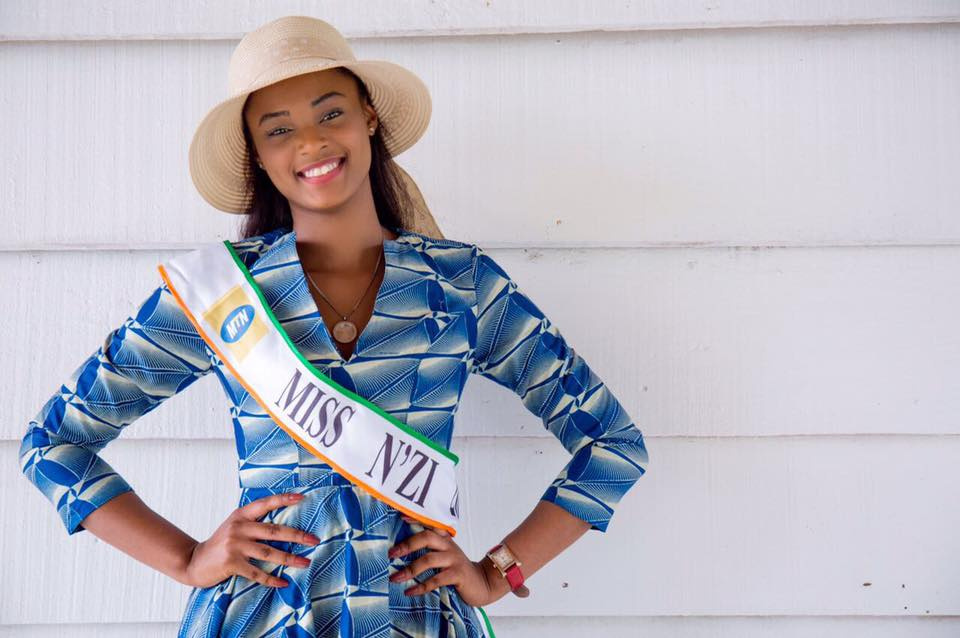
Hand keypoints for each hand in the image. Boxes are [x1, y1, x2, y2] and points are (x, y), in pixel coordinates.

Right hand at [182, 492, 320, 588]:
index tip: (302, 498)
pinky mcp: (231, 564)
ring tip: (306, 563)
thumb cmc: (221, 543)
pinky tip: (283, 582)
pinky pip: (257, 573)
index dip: (283, 499)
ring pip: (269, 553)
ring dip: (290, 559)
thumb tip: (284, 523)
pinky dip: (271, 579)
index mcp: (241, 515)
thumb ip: (253, 522)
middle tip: (314, 540)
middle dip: (297, 536)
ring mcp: (234, 545)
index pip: (265, 504)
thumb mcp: (234, 525)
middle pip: (274, 531)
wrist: (194, 561)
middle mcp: (239, 527)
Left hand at [387, 516, 506, 606]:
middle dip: (407, 545)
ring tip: (395, 578)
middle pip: (427, 537)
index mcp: (445, 539)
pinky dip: (421, 587)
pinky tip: (410, 591)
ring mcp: (454, 559)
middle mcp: (449, 546)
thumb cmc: (457, 570)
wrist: (482, 583)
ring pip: (429, 559)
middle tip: (391, 554)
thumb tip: (401, 551)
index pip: (430, 524)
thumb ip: (431, 550)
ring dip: (410, 569)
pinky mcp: (457, 575)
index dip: (416, 519)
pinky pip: (436, 580)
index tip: (401, 517)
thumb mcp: (446, 555)